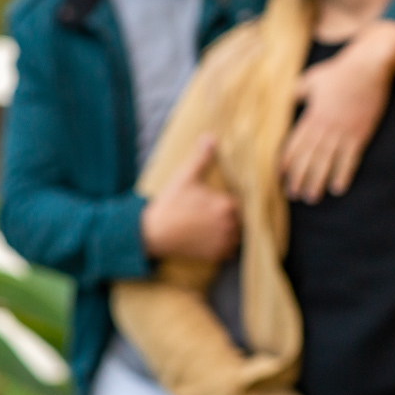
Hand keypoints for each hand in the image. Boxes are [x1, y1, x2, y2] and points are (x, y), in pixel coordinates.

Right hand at [140, 136, 239, 260]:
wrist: (152, 232)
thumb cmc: (170, 203)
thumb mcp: (186, 177)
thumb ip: (202, 158)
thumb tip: (210, 137)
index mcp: (227, 205)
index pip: (242, 203)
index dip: (231, 202)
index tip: (219, 201)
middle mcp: (230, 225)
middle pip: (241, 219)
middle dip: (232, 217)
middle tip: (213, 214)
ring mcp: (223, 242)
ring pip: (237, 236)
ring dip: (229, 232)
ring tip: (211, 226)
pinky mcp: (215, 256)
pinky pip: (229, 252)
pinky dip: (223, 247)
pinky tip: (209, 238)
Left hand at [282, 21, 394, 202]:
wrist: (370, 66)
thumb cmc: (340, 70)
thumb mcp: (312, 78)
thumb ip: (299, 91)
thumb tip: (287, 97)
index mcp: (312, 115)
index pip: (295, 143)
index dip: (286, 162)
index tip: (280, 177)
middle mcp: (326, 127)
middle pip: (309, 157)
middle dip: (299, 177)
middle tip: (293, 195)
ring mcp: (344, 132)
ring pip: (327, 162)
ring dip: (318, 181)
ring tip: (312, 197)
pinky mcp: (361, 134)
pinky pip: (350, 159)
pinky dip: (343, 174)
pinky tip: (338, 188)